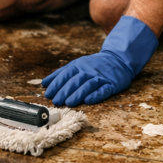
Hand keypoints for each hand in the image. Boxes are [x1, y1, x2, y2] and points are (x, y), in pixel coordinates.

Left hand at [43, 15, 158, 105]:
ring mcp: (100, 76)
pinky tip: (88, 101)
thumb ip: (60, 74)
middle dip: (64, 91)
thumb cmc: (93, 65)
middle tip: (56, 101)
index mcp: (78, 65)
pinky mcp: (112, 84)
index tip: (48, 94)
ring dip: (77, 94)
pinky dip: (96, 95)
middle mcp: (88, 70)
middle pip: (75, 81)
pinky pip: (103, 89)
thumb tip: (44, 84)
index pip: (65, 75)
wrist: (117, 59)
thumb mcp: (76, 65)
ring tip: (68, 103)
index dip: (56, 85)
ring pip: (87, 85)